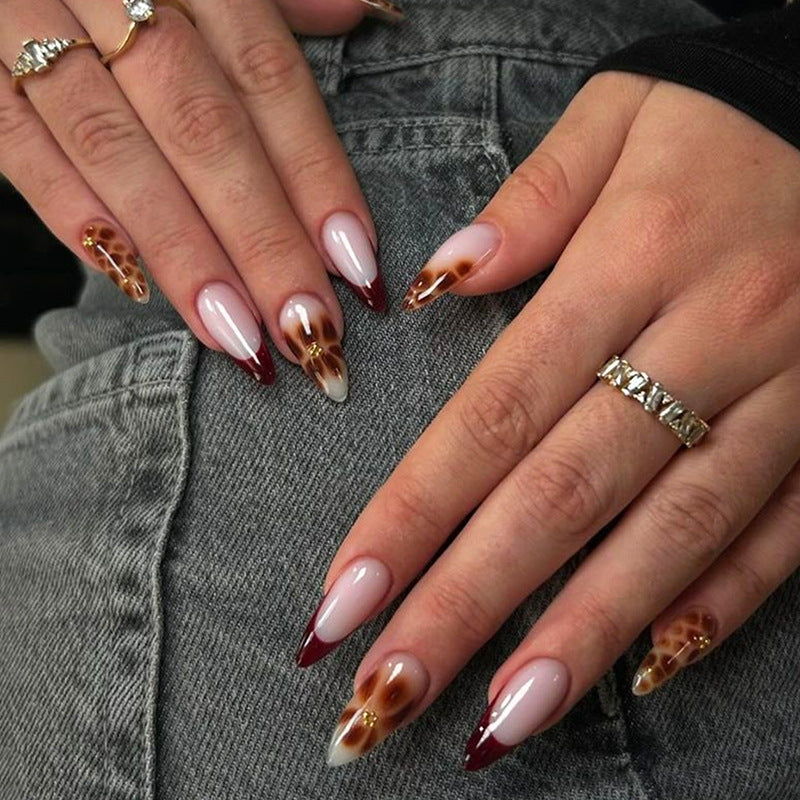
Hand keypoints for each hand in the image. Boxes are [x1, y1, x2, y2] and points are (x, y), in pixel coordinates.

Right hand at [0, 0, 401, 398]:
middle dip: (263, 242)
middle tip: (308, 331)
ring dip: (184, 254)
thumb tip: (362, 13)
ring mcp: (31, 27)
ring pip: (119, 152)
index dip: (316, 176)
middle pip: (206, 133)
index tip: (355, 264)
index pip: (269, 82)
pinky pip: (19, 144)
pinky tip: (132, 283)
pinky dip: (74, 213)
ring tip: (239, 337)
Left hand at [295, 71, 799, 765]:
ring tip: (498, 723)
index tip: (342, 599)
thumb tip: (444, 280)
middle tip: (386, 698)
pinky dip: (716, 606)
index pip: (494, 412)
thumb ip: (531, 201)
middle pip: (563, 495)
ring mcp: (782, 395)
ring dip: (580, 636)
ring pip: (670, 535)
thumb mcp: (621, 119)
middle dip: (468, 606)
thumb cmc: (726, 116)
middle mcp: (706, 338)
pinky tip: (647, 671)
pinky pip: (781, 534)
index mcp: (632, 261)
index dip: (411, 515)